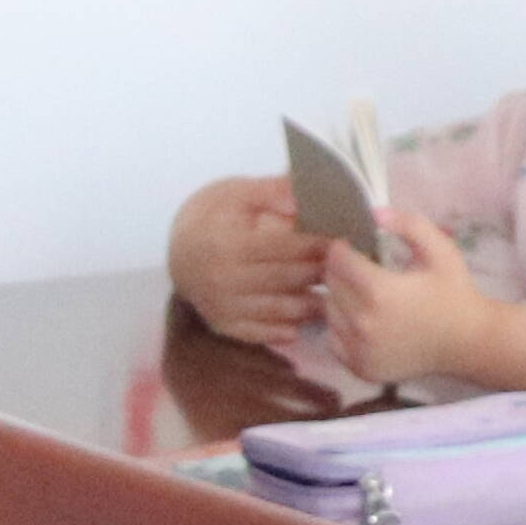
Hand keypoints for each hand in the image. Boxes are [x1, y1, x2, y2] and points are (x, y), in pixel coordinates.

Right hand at [168, 176, 329, 341]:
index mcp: (227, 243)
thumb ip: (271, 191)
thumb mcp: (236, 192)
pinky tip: (306, 318)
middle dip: (321, 270)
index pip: (284, 245)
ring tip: (338, 291)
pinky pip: (262, 333)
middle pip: (287, 278)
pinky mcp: (223, 326)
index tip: (344, 236)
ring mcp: (222, 306)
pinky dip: (288, 328)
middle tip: (349, 265)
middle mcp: (223, 279)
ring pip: (281, 309)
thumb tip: (303, 196)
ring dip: (314, 303)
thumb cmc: (213, 216)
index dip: (317, 241)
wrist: (176, 251)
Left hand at [314, 212, 491, 389]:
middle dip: (339, 270)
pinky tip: (363, 318)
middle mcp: (363, 323)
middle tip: (358, 265)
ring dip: (338, 297)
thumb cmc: (454, 292)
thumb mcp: (440, 250)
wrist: (468, 342)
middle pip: (331, 285)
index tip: (352, 243)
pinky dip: (342, 327)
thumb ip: (408, 225)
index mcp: (380, 291)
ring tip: (362, 291)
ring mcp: (360, 350)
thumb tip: (375, 212)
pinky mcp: (361, 368)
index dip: (342, 247)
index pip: (338, 260)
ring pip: (329, 312)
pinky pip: (334, 340)